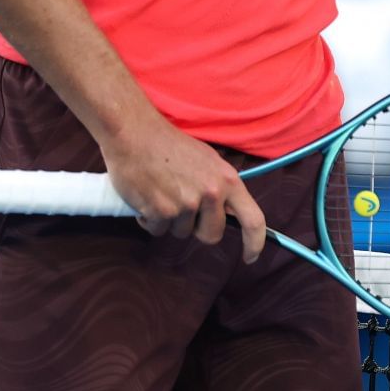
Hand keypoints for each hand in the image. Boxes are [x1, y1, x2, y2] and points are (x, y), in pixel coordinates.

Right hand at [97, 112, 266, 263]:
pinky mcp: (161, 212)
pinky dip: (150, 220)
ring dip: (170, 220)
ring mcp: (186, 204)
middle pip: (212, 234)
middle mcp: (211, 193)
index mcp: (227, 180)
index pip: (253, 219)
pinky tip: (146, 197)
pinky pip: (158, 230)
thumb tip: (230, 211)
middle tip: (183, 208)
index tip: (250, 257)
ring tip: (161, 192)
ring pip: (181, 232)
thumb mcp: (207, 160)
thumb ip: (220, 186)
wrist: (134, 133)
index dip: (255, 243)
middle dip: (197, 229)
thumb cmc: (169, 145)